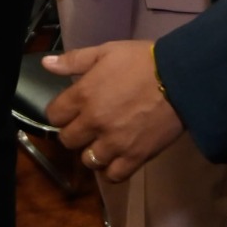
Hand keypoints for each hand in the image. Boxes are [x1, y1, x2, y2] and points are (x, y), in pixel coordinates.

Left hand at [43, 39, 184, 182]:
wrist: (180, 77)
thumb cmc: (142, 61)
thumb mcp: (106, 51)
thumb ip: (74, 60)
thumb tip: (45, 64)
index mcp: (83, 95)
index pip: (54, 115)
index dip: (60, 112)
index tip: (71, 109)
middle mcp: (94, 122)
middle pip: (67, 140)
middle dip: (74, 132)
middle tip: (88, 125)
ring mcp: (114, 143)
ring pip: (88, 160)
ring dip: (92, 151)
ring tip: (103, 142)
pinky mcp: (135, 157)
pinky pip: (113, 175)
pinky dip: (112, 169)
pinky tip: (117, 157)